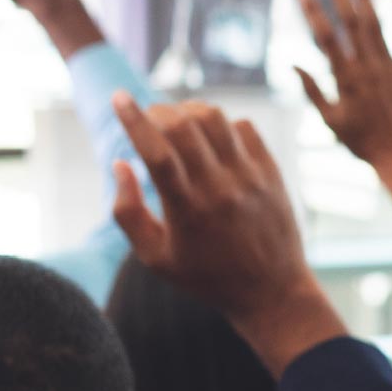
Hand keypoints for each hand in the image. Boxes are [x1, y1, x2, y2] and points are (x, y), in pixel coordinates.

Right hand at [110, 96, 343, 373]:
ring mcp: (250, 178)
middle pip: (184, 126)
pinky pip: (244, 128)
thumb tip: (120, 163)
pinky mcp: (272, 174)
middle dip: (157, 111)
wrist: (273, 292)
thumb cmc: (207, 277)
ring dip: (188, 111)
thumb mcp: (155, 258)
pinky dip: (221, 123)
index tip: (118, 98)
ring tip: (176, 124)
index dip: (133, 118)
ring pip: (216, 119)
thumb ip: (127, 211)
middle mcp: (221, 188)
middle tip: (148, 118)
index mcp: (188, 209)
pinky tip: (210, 138)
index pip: (157, 149)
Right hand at [296, 0, 391, 174]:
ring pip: (377, 24)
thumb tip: (292, 64)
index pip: (325, 37)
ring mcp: (391, 67)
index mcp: (346, 79)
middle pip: (351, 21)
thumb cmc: (361, 143)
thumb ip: (311, 91)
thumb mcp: (330, 121)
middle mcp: (369, 67)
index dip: (312, 10)